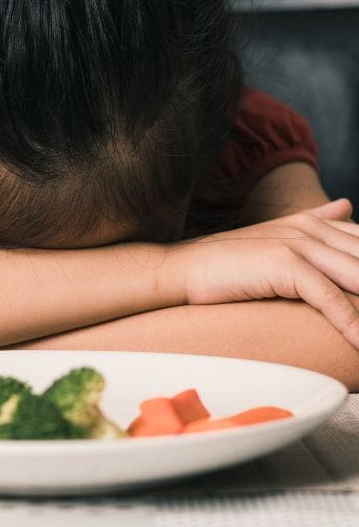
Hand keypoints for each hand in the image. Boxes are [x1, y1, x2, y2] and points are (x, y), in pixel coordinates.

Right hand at [173, 199, 358, 346]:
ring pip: (358, 277)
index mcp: (315, 222)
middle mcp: (313, 229)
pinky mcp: (284, 265)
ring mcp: (299, 244)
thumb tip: (348, 205)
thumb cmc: (229, 261)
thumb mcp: (278, 235)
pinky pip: (329, 297)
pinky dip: (351, 322)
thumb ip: (317, 220)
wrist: (185, 268)